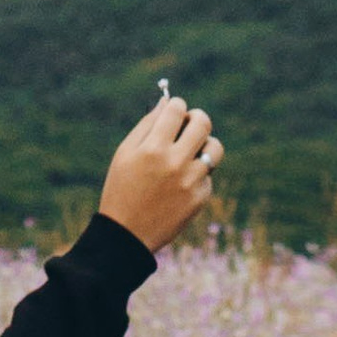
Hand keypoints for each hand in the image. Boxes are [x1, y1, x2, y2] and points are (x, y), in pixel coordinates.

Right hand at [99, 94, 223, 251]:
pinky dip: (197, 175)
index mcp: (152, 148)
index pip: (177, 109)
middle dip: (197, 118)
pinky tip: (180, 185)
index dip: (177, 105)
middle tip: (190, 124)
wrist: (127, 235)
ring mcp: (190, 181)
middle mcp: (174, 162)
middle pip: (203, 123)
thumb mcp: (125, 154)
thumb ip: (147, 125)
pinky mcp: (200, 198)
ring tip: (193, 151)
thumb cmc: (122, 189)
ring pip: (214, 148)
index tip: (175, 111)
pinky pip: (208, 175)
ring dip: (205, 144)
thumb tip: (167, 101)